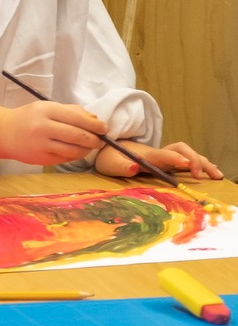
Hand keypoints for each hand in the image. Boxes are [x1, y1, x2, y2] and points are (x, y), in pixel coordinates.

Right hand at [0, 101, 105, 164]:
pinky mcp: (40, 158)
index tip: (104, 128)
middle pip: (77, 135)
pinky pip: (65, 158)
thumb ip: (72, 111)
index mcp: (45, 110)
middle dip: (94, 139)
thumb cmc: (29, 118)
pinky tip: (76, 151)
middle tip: (100, 140)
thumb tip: (95, 119)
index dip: (94, 125)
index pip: (77, 118)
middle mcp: (42, 127)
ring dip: (87, 149)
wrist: (3, 132)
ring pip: (73, 150)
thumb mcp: (47, 107)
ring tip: (90, 146)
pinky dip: (75, 155)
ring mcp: (41, 145)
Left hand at [96, 140, 224, 179]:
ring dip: (203, 162)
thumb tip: (134, 167)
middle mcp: (158, 154)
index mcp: (145, 155)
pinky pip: (187, 161)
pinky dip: (200, 165)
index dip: (174, 157)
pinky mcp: (167, 162)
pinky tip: (210, 173)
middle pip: (181, 150)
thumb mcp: (110, 164)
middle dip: (194, 159)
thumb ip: (121, 166)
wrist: (109, 152)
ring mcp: (164, 157)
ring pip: (187, 154)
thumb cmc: (110, 158)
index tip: (185, 163)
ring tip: (217, 175)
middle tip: (200, 175)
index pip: (162, 154)